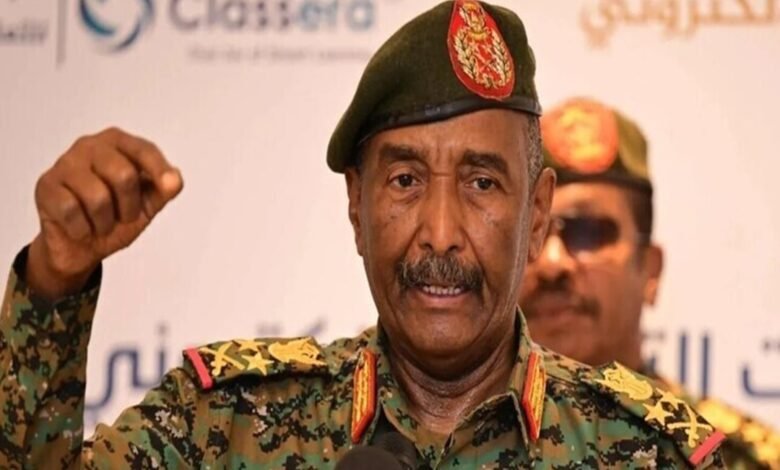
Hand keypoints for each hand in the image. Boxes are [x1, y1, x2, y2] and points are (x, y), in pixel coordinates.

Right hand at [26, 127, 182, 298]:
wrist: (81, 247)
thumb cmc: (115, 217)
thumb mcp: (147, 205)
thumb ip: (163, 191)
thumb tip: (174, 180)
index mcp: (118, 143)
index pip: (143, 150)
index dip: (159, 169)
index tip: (169, 186)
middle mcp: (90, 146)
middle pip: (123, 175)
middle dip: (129, 207)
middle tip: (122, 216)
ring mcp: (65, 164)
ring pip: (97, 197)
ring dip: (105, 222)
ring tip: (100, 222)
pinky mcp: (46, 186)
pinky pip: (72, 212)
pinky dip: (83, 229)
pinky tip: (80, 226)